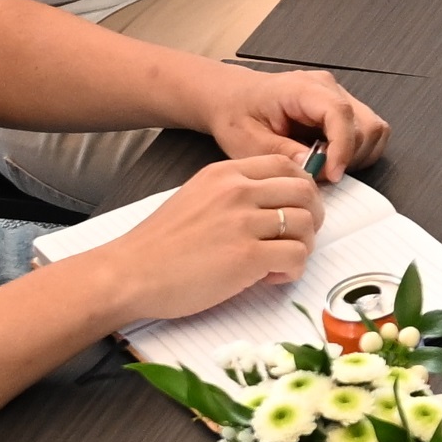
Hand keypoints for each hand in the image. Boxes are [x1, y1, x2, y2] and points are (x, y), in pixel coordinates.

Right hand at [90, 154, 319, 327]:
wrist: (130, 273)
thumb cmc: (158, 246)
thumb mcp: (196, 198)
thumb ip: (233, 195)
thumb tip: (274, 209)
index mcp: (224, 173)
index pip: (286, 164)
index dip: (301, 188)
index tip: (295, 209)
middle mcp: (237, 190)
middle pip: (305, 191)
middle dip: (312, 217)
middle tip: (298, 238)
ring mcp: (243, 222)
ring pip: (305, 223)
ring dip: (302, 247)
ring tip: (278, 263)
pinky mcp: (246, 256)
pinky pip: (296, 256)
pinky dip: (292, 271)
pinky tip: (269, 277)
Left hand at [199, 65, 386, 184]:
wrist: (231, 98)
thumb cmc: (236, 114)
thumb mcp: (248, 141)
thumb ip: (283, 153)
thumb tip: (313, 168)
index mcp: (301, 89)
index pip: (340, 113)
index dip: (343, 147)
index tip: (333, 174)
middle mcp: (326, 88)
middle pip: (365, 124)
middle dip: (348, 157)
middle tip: (319, 174)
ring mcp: (337, 96)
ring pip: (372, 130)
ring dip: (355, 156)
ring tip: (322, 166)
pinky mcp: (340, 108)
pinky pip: (366, 132)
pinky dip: (355, 152)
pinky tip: (328, 159)